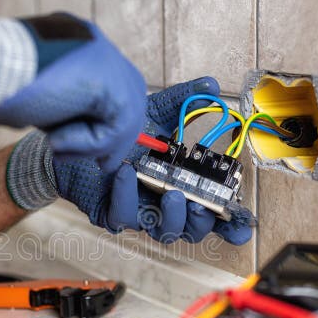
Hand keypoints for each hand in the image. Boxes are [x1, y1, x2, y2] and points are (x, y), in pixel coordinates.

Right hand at [0, 14, 145, 171]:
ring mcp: (104, 57)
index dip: (108, 126)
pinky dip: (87, 143)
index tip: (102, 155)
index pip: (112, 89)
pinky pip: (115, 126)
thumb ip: (64, 109)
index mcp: (79, 44)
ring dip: (92, 145)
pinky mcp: (107, 78)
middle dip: (115, 140)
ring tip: (57, 146)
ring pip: (124, 117)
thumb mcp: (40, 98)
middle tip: (103, 165)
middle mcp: (96, 44)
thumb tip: (81, 136)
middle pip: (128, 101)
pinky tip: (55, 140)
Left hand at [54, 77, 252, 244]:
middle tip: (200, 201)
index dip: (231, 224)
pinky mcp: (110, 215)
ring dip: (172, 216)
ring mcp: (139, 212)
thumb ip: (184, 102)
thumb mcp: (154, 112)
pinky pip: (123, 216)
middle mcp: (163, 203)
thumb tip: (211, 85)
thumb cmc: (120, 131)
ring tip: (171, 193)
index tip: (244, 225)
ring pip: (163, 231)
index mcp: (183, 184)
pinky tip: (125, 174)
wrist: (74, 138)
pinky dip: (127, 196)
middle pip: (193, 229)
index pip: (213, 211)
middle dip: (201, 220)